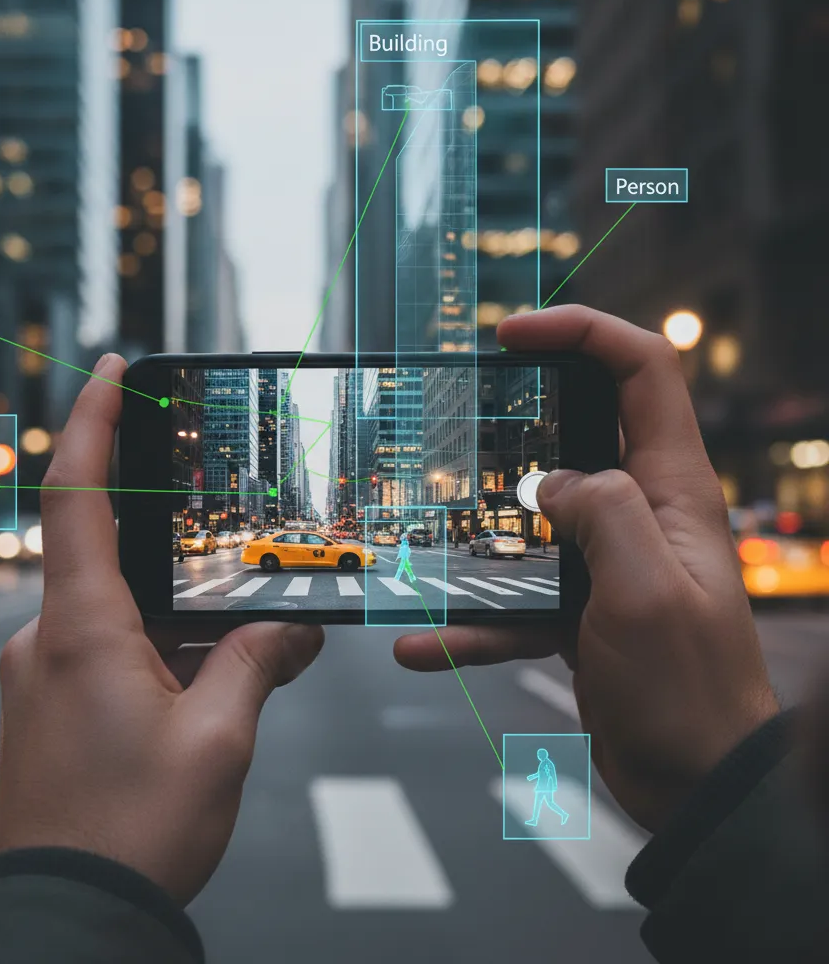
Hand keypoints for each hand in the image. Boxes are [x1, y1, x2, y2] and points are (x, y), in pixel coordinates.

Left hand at [0, 354, 323, 903]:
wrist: (66, 916)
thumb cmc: (130, 831)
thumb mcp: (217, 738)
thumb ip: (256, 664)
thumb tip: (291, 630)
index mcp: (81, 629)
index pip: (77, 497)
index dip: (93, 422)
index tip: (116, 369)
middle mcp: (48, 639)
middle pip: (111, 550)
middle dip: (172, 538)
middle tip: (228, 539)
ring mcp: (42, 672)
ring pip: (116, 605)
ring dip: (176, 612)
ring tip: (238, 641)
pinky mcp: (49, 703)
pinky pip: (105, 646)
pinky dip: (157, 645)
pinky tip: (205, 679)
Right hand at [394, 306, 778, 831]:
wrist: (694, 784)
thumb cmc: (689, 690)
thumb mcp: (645, 589)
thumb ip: (604, 513)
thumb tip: (555, 482)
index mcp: (673, 490)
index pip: (642, 372)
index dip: (584, 332)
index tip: (515, 333)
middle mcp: (643, 514)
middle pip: (582, 431)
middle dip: (522, 416)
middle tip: (465, 414)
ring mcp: (608, 562)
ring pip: (534, 519)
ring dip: (481, 528)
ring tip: (426, 532)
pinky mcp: (580, 610)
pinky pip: (515, 599)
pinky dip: (472, 619)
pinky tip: (423, 642)